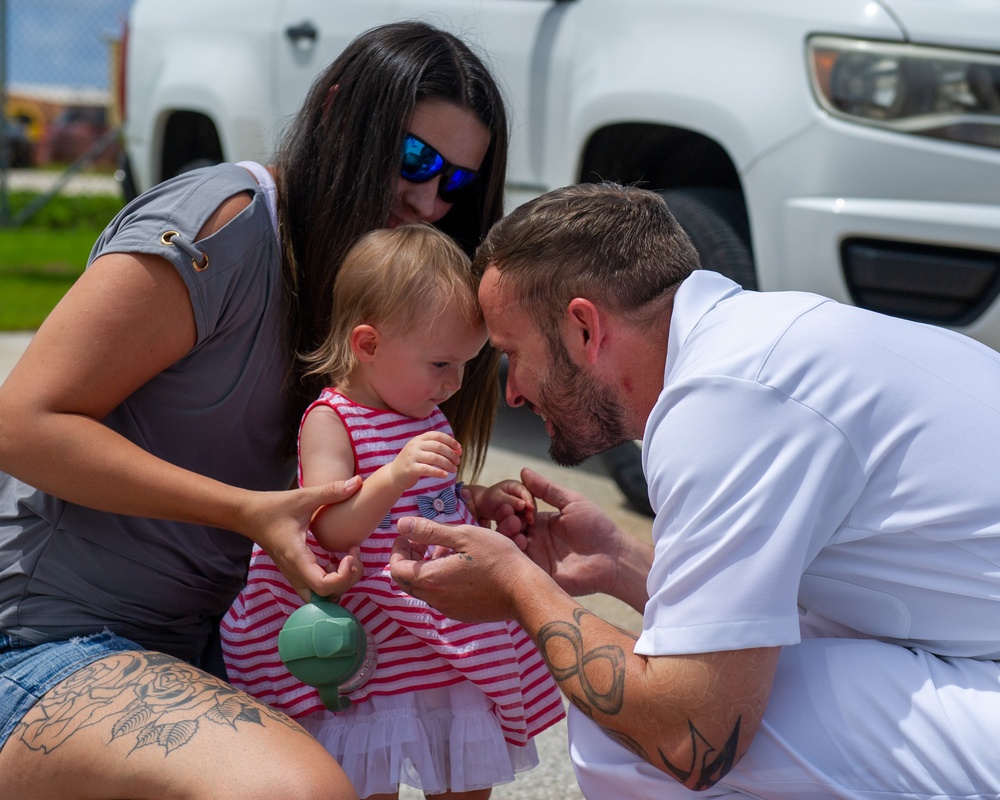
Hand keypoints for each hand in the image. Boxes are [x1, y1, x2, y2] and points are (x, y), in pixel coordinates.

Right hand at [239, 476, 363, 600]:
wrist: (248, 515)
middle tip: (353, 555)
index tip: (350, 553)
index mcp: (297, 558)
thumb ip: (331, 490)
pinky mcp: (295, 572)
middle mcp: (295, 573)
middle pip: (326, 597)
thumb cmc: (273, 506)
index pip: (324, 586)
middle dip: (347, 581)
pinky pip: (316, 589)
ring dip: (340, 584)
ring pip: (321, 597)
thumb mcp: (303, 496)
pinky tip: (337, 560)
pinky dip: (331, 581)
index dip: (344, 576)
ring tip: (348, 559)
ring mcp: (294, 575)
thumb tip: (358, 480)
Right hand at [388, 431, 460, 488]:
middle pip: (438, 446)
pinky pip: (427, 469)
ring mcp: (411, 456)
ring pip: (434, 458)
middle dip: (451, 454)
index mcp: (419, 439)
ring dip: (447, 464)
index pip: (437, 435)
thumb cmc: (414, 463)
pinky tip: (445, 475)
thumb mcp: (425, 453)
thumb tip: (459, 451)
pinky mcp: (410, 469)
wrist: (394, 475)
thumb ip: (440, 451)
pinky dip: (438, 472)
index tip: (459, 449)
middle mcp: (415, 445)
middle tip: (458, 462)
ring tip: (454, 470)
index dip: (450, 441)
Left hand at [389, 516, 535, 621]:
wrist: (525, 592)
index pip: (396, 568)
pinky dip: (440, 580)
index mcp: (431, 578)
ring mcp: (448, 609)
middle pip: (407, 580)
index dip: (397, 550)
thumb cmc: (497, 558)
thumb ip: (430, 531)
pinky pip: (440, 596)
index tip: (408, 535)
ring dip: (427, 568)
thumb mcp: (463, 535)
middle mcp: (435, 598)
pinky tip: (460, 566)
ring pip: (425, 588)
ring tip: (446, 549)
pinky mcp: (461, 613)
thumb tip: (401, 525)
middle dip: (409, 559)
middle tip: (421, 542)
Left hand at [470, 479, 535, 535]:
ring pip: (530, 509)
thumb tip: (523, 504)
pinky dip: (526, 520)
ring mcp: (523, 502)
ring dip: (529, 516)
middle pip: (530, 501)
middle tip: (531, 519)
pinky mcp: (522, 510)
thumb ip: (510, 500)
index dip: (529, 500)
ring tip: (529, 523)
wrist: (484, 506)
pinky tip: (526, 526)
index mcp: (516, 485)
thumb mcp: (497, 498)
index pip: (525, 492)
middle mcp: (522, 493)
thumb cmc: (489, 499)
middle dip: (531, 510)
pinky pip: (526, 515)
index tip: (530, 508)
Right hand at [518, 467, 630, 597]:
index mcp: (540, 524)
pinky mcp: (540, 576)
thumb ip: (547, 489)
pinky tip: (523, 544)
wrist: (614, 556)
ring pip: (511, 549)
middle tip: (511, 516)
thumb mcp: (571, 502)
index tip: (514, 504)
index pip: (515, 515)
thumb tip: (523, 470)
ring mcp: (536, 559)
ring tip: (516, 528)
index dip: (510, 508)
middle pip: (508, 532)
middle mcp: (535, 541)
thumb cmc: (597, 527)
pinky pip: (520, 569)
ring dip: (508, 537)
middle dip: (505, 522)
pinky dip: (516, 556)